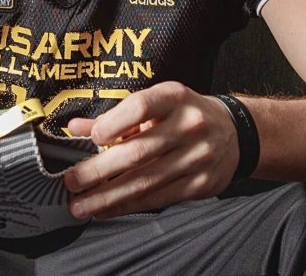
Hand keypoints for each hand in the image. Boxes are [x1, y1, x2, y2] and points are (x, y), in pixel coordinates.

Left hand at [63, 82, 239, 218]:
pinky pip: (159, 198)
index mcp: (174, 97)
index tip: (92, 138)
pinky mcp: (200, 184)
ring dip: (109, 196)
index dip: (114, 122)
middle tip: (72, 181)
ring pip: (146, 181)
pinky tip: (107, 209)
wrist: (233, 132)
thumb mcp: (155, 103)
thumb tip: (75, 128)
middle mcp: (188, 125)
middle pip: (139, 151)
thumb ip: (115, 115)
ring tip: (82, 205)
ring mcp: (197, 157)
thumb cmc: (182, 113)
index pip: (141, 106)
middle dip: (100, 170)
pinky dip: (129, 205)